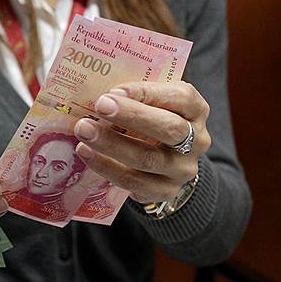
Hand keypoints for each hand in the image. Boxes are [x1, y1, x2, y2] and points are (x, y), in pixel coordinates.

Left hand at [72, 81, 210, 203]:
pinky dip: (106, 166)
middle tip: (99, 106)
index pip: (181, 98)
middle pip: (169, 128)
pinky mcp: (165, 191)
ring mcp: (182, 169)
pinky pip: (133, 181)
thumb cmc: (154, 121)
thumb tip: (98, 91)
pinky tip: (86, 152)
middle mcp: (197, 141)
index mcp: (196, 111)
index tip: (115, 90)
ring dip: (112, 144)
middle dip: (132, 115)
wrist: (168, 162)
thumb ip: (137, 97)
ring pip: (148, 158)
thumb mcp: (155, 104)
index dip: (149, 93)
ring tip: (83, 130)